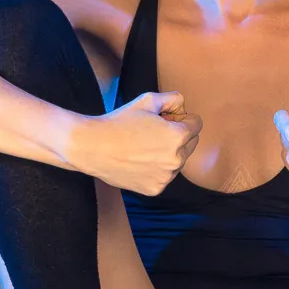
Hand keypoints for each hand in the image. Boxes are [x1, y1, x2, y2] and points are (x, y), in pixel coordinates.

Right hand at [75, 91, 201, 193]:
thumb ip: (173, 98)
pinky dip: (156, 169)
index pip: (197, 125)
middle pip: (191, 144)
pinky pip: (164, 176)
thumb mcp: (147, 100)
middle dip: (179, 136)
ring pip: (178, 162)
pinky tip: (138, 161)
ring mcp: (166, 177)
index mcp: (178, 136)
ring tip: (143, 147)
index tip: (166, 118)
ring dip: (169, 154)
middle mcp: (176, 159)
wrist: (92, 147)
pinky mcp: (155, 189)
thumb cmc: (119, 122)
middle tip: (153, 131)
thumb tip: (183, 107)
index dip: (181, 118)